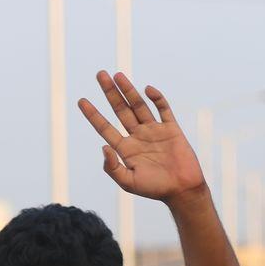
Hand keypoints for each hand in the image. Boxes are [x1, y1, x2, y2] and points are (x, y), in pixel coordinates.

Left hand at [78, 71, 204, 202]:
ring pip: (139, 106)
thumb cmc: (155, 189)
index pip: (105, 127)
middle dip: (110, 93)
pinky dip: (157, 98)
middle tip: (100, 74)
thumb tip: (103, 147)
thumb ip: (113, 167)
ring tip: (117, 75)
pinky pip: (163, 109)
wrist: (183, 190)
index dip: (93, 114)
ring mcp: (154, 131)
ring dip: (128, 90)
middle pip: (120, 110)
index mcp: (126, 149)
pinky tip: (147, 89)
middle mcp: (138, 136)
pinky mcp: (171, 129)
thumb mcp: (128, 182)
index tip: (81, 101)